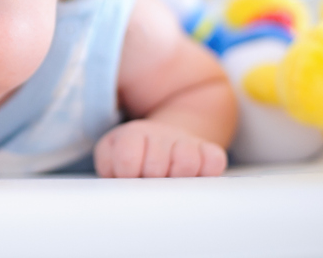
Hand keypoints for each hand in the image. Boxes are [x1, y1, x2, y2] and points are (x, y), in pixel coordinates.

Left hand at [94, 120, 226, 177]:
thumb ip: (108, 169)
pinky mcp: (209, 151)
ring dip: (177, 180)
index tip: (129, 177)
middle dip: (151, 182)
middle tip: (149, 182)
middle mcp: (160, 134)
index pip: (127, 160)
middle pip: (156, 168)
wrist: (161, 139)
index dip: (128, 175)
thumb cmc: (132, 157)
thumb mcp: (110, 159)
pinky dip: (206, 173)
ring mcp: (186, 141)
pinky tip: (193, 177)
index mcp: (132, 134)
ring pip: (186, 163)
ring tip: (169, 181)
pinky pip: (215, 162)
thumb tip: (119, 187)